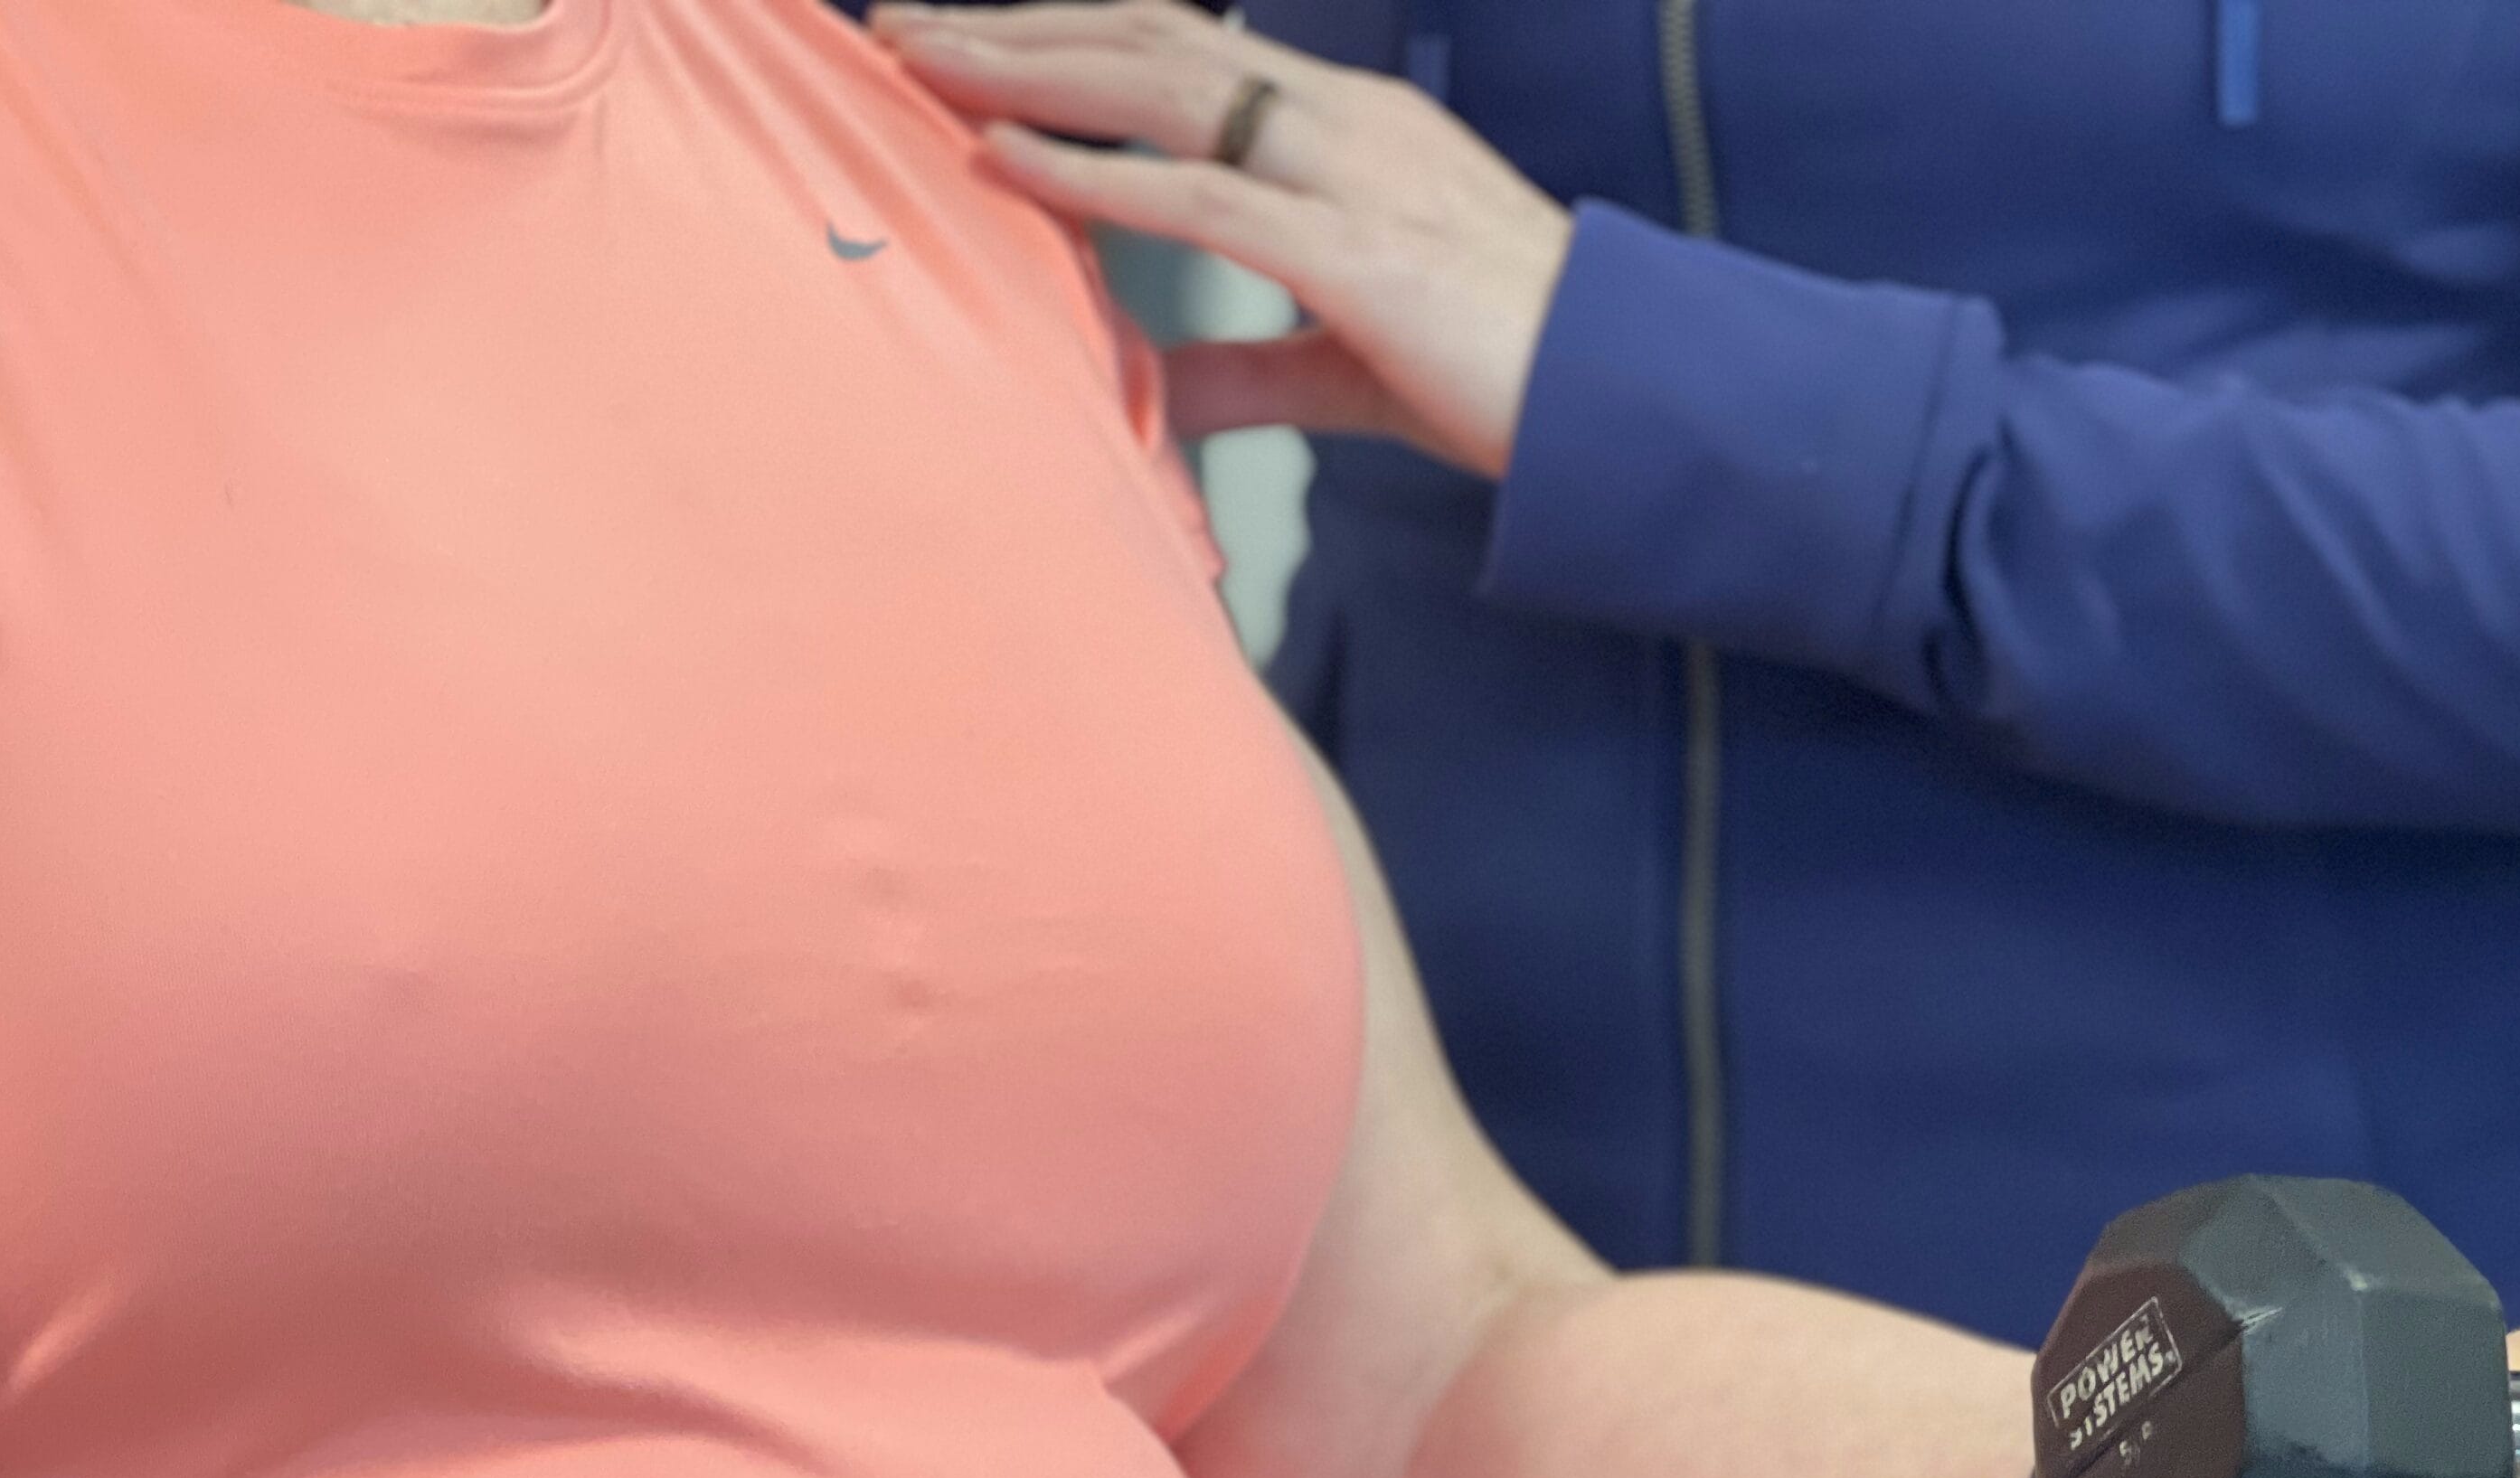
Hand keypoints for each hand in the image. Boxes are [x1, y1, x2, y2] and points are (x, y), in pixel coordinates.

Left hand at [875, 0, 1572, 473]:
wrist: (1622, 401)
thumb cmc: (1512, 376)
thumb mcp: (1354, 364)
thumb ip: (1253, 370)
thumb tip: (1159, 391)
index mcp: (1348, 131)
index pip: (1185, 57)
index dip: (1071, 40)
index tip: (971, 45)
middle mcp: (1340, 123)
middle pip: (1151, 42)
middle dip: (1020, 29)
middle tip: (897, 29)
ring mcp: (1345, 177)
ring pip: (1157, 89)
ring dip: (1026, 71)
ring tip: (920, 64)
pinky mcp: (1348, 252)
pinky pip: (1195, 196)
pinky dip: (1089, 173)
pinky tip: (1004, 159)